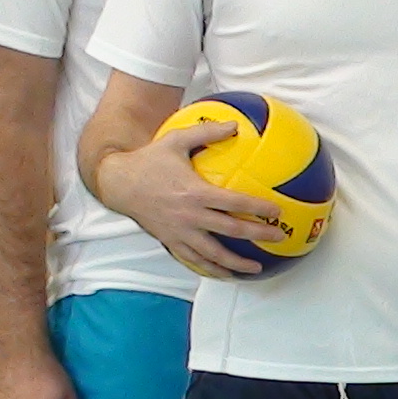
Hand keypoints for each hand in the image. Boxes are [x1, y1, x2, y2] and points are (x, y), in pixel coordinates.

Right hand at [96, 116, 281, 279]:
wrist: (118, 183)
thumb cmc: (149, 160)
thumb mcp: (176, 139)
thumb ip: (207, 132)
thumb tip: (235, 125)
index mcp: (195, 192)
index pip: (234, 202)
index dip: (258, 207)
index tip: (277, 211)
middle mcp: (190, 216)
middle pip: (231, 230)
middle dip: (258, 235)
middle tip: (279, 237)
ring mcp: (179, 232)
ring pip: (213, 254)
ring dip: (236, 263)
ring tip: (255, 268)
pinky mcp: (170, 241)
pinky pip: (193, 259)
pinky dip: (210, 268)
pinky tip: (225, 273)